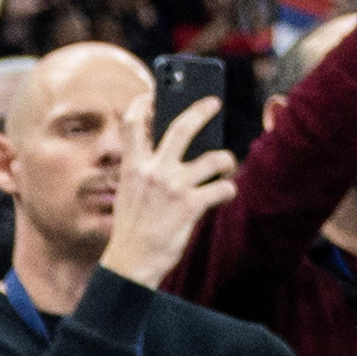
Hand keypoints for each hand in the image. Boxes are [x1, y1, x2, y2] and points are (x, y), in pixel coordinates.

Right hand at [104, 98, 242, 289]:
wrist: (132, 263)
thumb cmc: (134, 226)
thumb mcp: (129, 192)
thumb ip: (145, 168)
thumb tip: (176, 146)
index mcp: (133, 167)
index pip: (133, 124)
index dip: (142, 103)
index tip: (152, 93)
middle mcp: (154, 171)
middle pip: (183, 127)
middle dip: (202, 109)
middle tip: (214, 102)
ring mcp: (174, 187)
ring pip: (215, 158)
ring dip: (225, 160)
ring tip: (224, 165)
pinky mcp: (192, 205)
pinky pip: (224, 188)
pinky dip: (227, 190)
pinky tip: (223, 194)